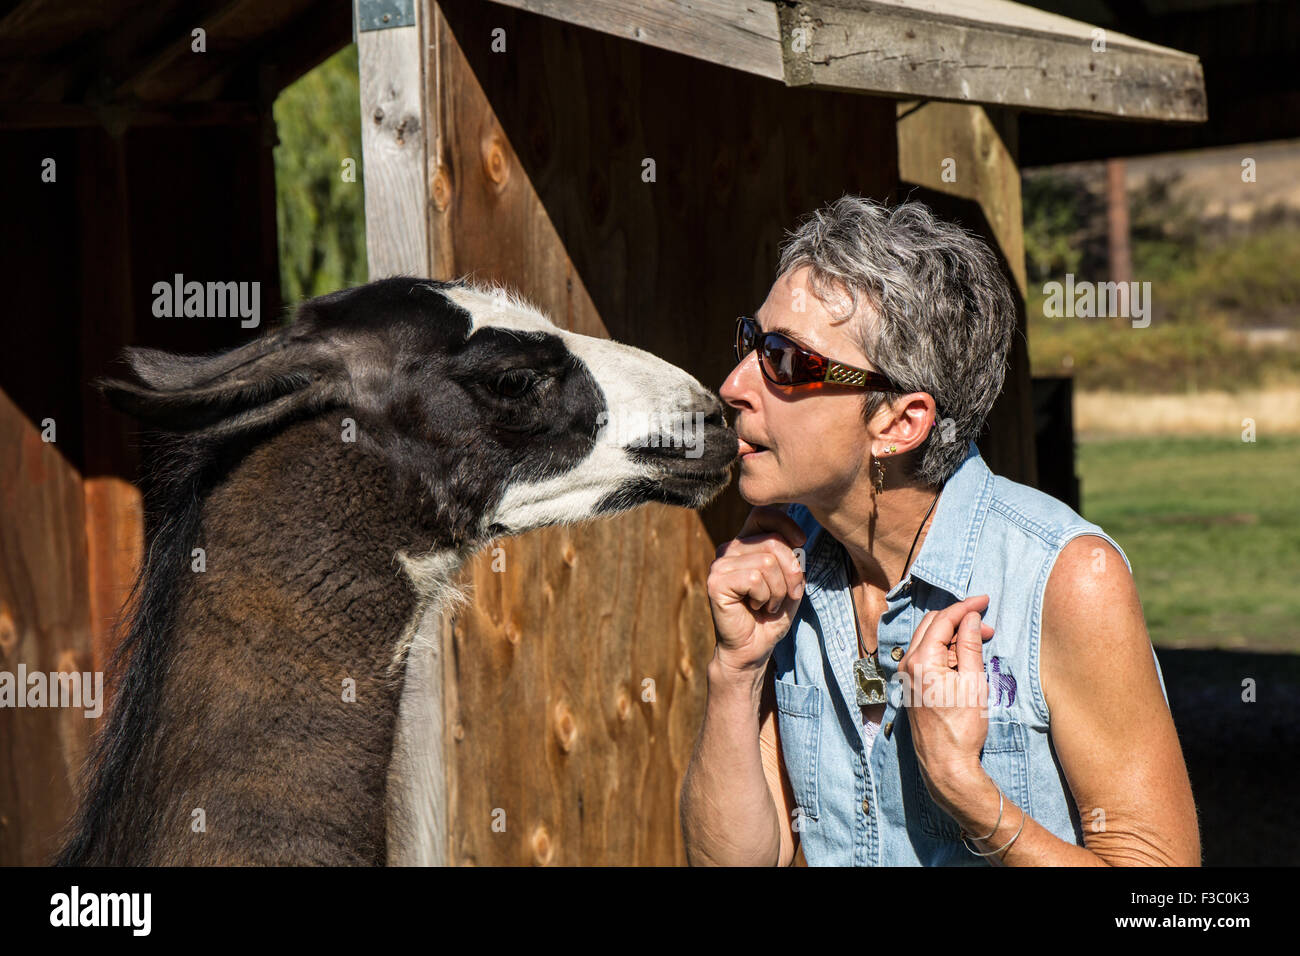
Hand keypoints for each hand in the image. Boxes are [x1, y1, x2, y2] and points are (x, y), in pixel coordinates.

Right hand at [706, 505, 807, 676]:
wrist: (752, 649)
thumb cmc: (771, 616)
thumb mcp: (790, 582)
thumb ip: (793, 558)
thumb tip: (798, 541)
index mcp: (746, 543)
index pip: (763, 513)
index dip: (786, 523)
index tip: (801, 542)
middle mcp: (729, 548)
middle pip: (773, 541)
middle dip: (791, 572)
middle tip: (786, 595)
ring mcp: (720, 564)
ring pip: (767, 562)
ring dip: (778, 590)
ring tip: (768, 604)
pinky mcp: (716, 582)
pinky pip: (755, 579)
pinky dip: (764, 597)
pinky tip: (755, 608)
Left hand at [898, 595, 995, 812]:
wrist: (946, 763)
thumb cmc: (962, 727)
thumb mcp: (974, 683)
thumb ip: (970, 646)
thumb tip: (970, 618)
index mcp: (921, 660)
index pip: (943, 620)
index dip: (965, 606)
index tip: (985, 600)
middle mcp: (908, 664)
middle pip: (932, 625)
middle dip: (959, 619)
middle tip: (985, 624)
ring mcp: (907, 675)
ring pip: (929, 639)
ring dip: (953, 634)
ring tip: (980, 640)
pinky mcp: (911, 685)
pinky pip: (927, 655)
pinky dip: (945, 649)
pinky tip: (965, 656)